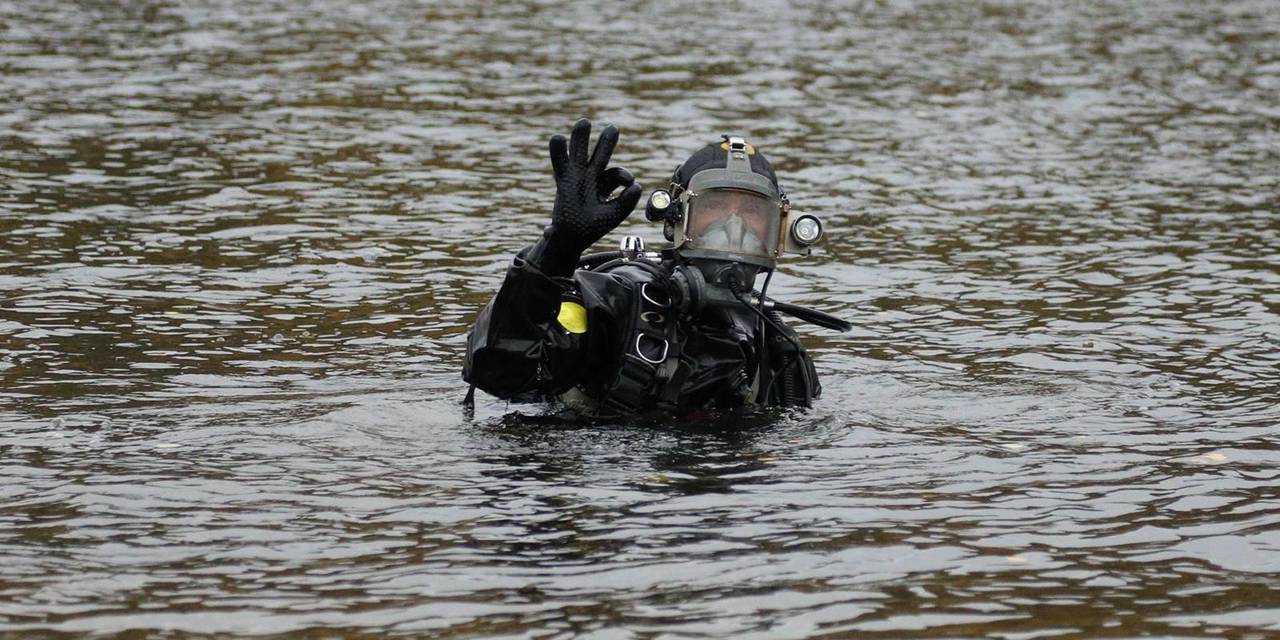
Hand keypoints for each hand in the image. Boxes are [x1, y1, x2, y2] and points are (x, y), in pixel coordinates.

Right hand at [527, 118, 641, 275]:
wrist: (571, 239)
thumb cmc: (592, 227)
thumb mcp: (613, 215)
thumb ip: (626, 202)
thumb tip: (637, 185)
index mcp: (605, 185)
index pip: (616, 175)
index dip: (622, 176)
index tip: (628, 183)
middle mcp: (591, 178)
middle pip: (600, 156)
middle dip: (606, 143)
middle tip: (613, 129)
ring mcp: (576, 177)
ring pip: (579, 154)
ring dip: (581, 139)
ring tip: (585, 122)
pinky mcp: (563, 181)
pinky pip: (560, 164)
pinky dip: (559, 152)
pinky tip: (558, 138)